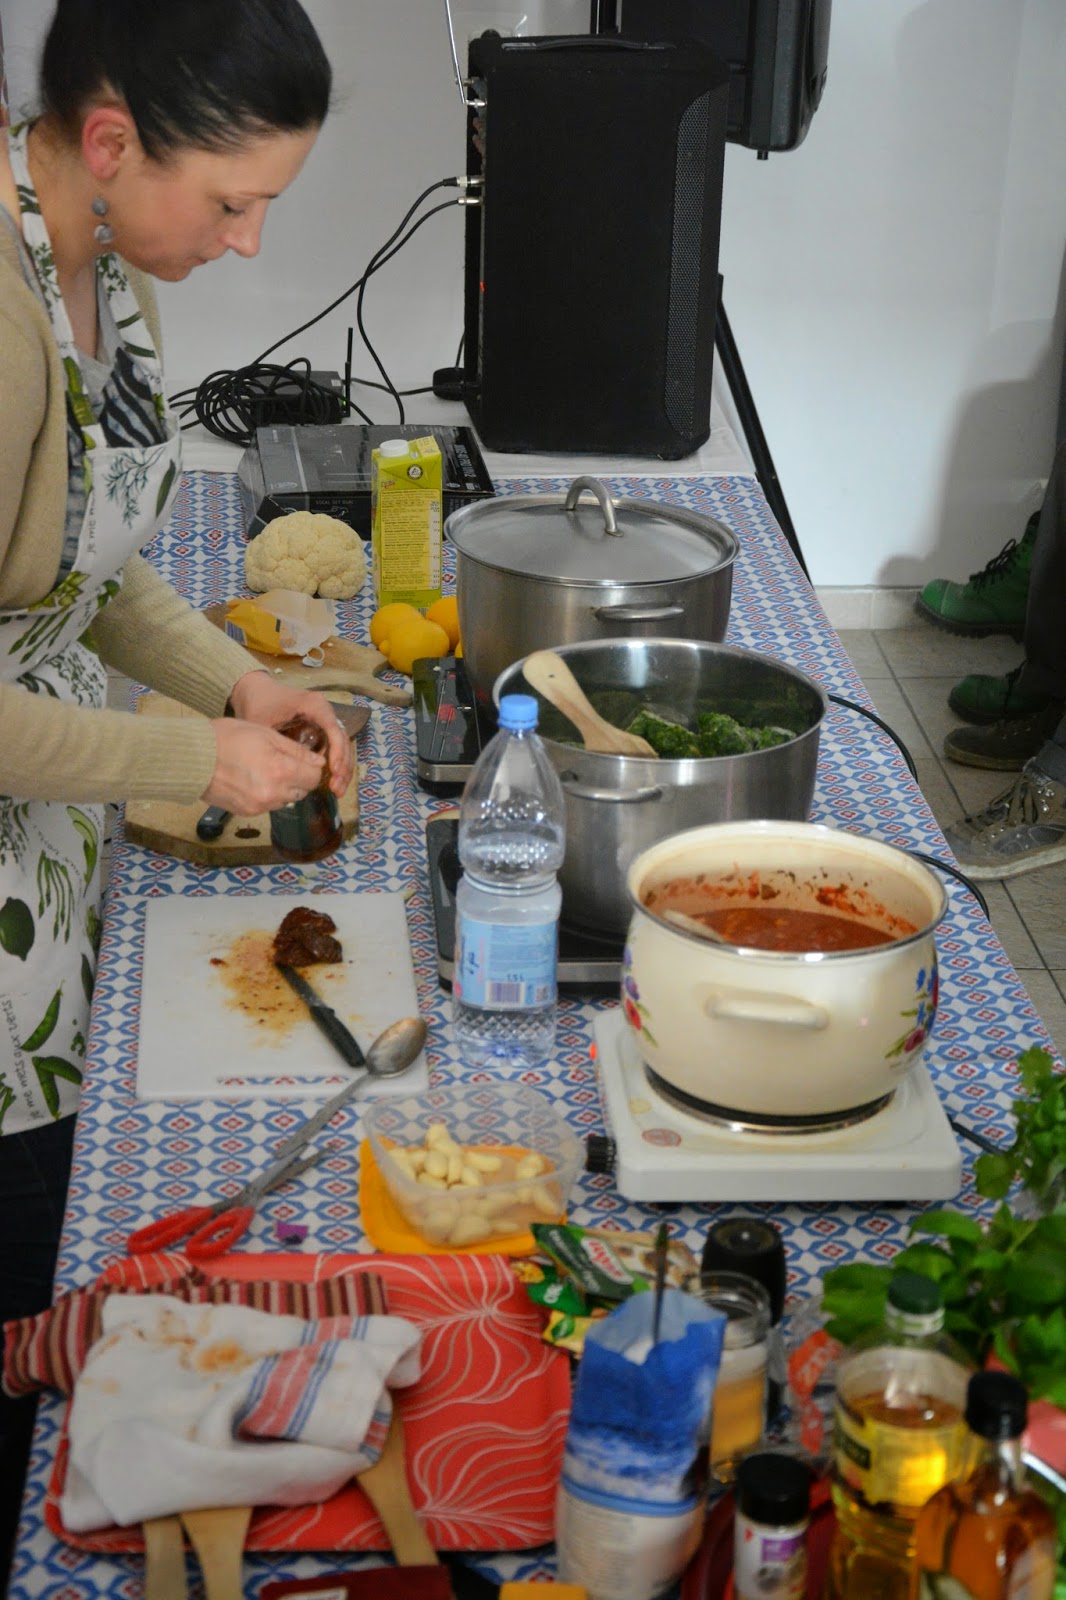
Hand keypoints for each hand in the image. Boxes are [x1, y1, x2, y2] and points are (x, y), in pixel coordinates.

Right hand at [202, 719, 325, 813]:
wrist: (191, 757)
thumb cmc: (226, 738)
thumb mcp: (266, 735)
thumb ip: (296, 751)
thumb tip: (318, 762)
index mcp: (281, 771)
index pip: (314, 777)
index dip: (312, 767)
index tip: (304, 760)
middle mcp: (273, 793)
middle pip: (302, 791)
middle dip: (297, 777)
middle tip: (281, 762)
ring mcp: (259, 806)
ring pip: (285, 800)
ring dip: (282, 788)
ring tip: (263, 770)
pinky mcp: (246, 812)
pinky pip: (267, 806)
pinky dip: (266, 795)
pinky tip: (252, 779)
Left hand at [225, 670, 354, 797]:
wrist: (254, 691)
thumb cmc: (258, 704)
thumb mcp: (264, 724)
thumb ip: (277, 744)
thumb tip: (290, 771)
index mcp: (314, 705)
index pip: (334, 729)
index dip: (337, 752)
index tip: (333, 772)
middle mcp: (325, 712)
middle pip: (343, 740)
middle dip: (343, 766)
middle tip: (337, 788)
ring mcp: (324, 721)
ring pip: (342, 746)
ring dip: (342, 769)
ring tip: (337, 790)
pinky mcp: (321, 730)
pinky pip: (334, 748)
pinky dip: (335, 766)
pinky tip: (332, 784)